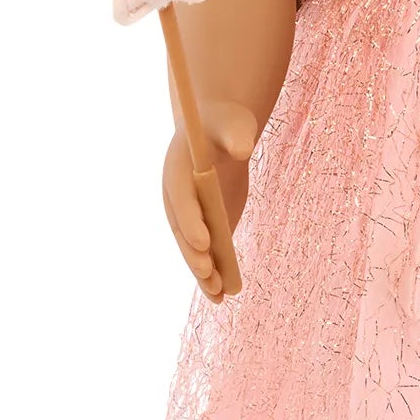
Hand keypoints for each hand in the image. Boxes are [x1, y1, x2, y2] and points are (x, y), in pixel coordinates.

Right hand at [161, 100, 257, 298]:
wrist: (221, 130)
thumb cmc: (226, 124)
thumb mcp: (233, 124)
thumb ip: (236, 136)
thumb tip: (243, 150)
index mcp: (177, 170)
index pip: (183, 200)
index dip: (192, 221)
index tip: (205, 241)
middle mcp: (177, 196)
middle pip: (184, 230)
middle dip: (195, 253)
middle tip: (209, 273)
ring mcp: (189, 213)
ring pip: (193, 247)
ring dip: (203, 272)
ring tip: (217, 295)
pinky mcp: (204, 223)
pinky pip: (206, 251)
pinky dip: (212, 272)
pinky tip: (221, 295)